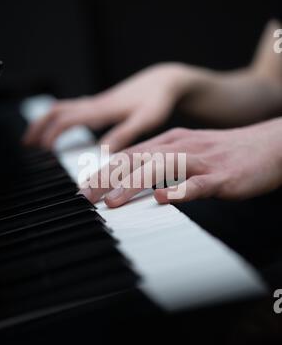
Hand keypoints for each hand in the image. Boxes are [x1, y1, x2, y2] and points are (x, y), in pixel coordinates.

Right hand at [23, 63, 205, 151]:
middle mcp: (94, 104)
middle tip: (26, 144)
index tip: (42, 151)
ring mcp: (97, 103)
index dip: (51, 134)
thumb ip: (124, 135)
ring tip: (36, 138)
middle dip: (39, 126)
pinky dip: (60, 118)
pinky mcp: (102, 104)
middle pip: (56, 111)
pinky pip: (73, 109)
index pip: (66, 120)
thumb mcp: (144, 121)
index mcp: (101, 109)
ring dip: (46, 121)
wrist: (164, 81)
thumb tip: (102, 154)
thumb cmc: (157, 101)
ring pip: (63, 109)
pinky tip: (62, 127)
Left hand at [81, 118, 281, 207]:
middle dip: (106, 179)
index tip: (82, 189)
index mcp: (171, 142)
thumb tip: (134, 181)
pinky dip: (181, 190)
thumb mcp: (188, 154)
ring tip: (112, 202)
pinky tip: (165, 199)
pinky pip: (200, 183)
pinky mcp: (222, 176)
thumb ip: (162, 164)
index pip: (129, 155)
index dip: (103, 171)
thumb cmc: (226, 153)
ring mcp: (202, 160)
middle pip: (137, 160)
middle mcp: (181, 146)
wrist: (269, 145)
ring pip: (162, 168)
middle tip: (84, 198)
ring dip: (134, 184)